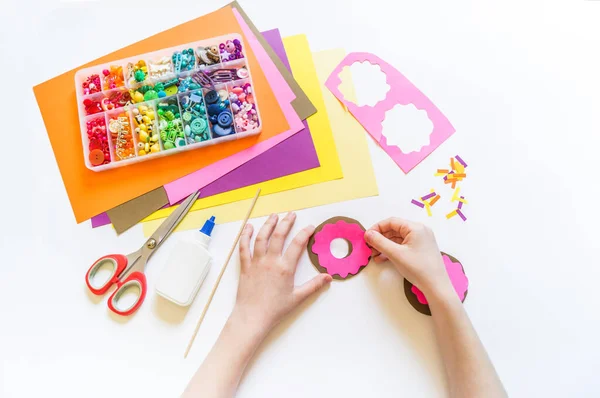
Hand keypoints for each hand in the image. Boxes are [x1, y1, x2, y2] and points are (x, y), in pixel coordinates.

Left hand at [233, 213, 332, 335]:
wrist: (252, 317)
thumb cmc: (275, 309)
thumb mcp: (298, 298)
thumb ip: (314, 285)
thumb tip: (329, 277)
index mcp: (285, 268)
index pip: (297, 244)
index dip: (305, 233)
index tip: (310, 227)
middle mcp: (270, 261)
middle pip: (279, 236)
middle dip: (286, 223)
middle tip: (291, 215)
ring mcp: (256, 262)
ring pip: (261, 238)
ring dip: (268, 225)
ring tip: (274, 216)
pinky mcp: (245, 266)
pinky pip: (244, 247)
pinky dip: (246, 236)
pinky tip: (249, 227)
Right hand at [364, 217, 453, 297]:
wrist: (436, 286)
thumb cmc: (417, 268)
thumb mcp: (396, 254)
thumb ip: (380, 242)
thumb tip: (367, 234)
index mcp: (415, 228)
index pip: (391, 222)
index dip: (377, 228)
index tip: (366, 237)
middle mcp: (419, 231)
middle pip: (394, 230)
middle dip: (380, 239)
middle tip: (369, 248)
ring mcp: (421, 240)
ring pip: (398, 239)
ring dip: (385, 246)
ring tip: (374, 255)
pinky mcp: (421, 249)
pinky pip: (403, 246)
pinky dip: (392, 250)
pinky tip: (382, 259)